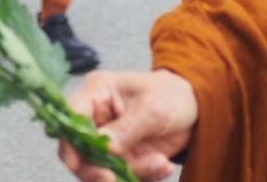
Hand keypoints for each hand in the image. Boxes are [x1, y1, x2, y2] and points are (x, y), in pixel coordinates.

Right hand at [58, 70, 197, 181]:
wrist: (196, 107)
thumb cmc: (172, 94)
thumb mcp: (152, 107)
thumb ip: (127, 128)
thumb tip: (103, 147)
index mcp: (96, 93)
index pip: (71, 118)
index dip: (70, 141)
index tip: (80, 164)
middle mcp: (96, 118)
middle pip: (79, 151)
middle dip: (97, 169)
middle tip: (114, 179)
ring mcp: (109, 140)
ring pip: (102, 169)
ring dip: (130, 173)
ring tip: (161, 163)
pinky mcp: (123, 158)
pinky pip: (123, 176)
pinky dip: (144, 176)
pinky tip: (164, 166)